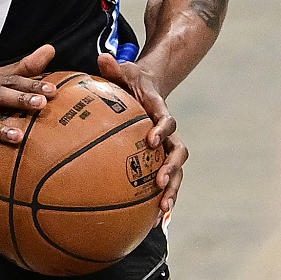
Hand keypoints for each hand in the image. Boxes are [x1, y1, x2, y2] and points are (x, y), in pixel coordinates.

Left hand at [97, 53, 187, 214]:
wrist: (147, 85)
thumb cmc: (130, 79)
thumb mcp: (123, 70)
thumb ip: (113, 67)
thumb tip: (102, 58)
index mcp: (159, 109)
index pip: (167, 120)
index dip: (163, 129)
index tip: (152, 140)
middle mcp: (168, 131)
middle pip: (178, 152)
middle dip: (172, 170)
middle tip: (160, 185)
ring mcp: (166, 147)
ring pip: (176, 172)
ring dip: (173, 192)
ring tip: (162, 213)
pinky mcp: (159, 159)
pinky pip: (164, 181)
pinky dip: (162, 199)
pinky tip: (154, 221)